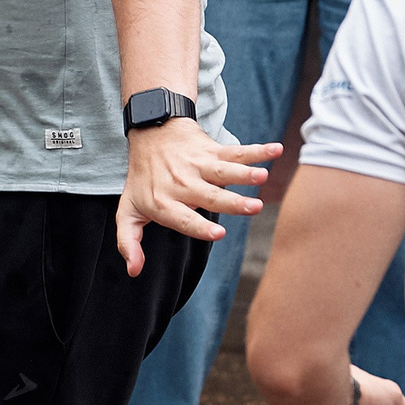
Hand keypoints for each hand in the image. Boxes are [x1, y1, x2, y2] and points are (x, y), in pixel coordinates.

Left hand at [114, 120, 280, 275]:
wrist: (149, 133)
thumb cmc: (143, 180)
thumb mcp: (128, 211)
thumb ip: (128, 242)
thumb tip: (133, 271)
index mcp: (163, 202)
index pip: (182, 218)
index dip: (199, 227)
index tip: (219, 233)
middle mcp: (182, 183)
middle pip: (209, 195)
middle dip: (233, 202)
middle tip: (255, 208)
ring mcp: (198, 165)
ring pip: (224, 170)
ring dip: (245, 173)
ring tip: (262, 176)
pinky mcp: (212, 150)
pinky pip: (236, 151)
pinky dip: (258, 150)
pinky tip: (276, 150)